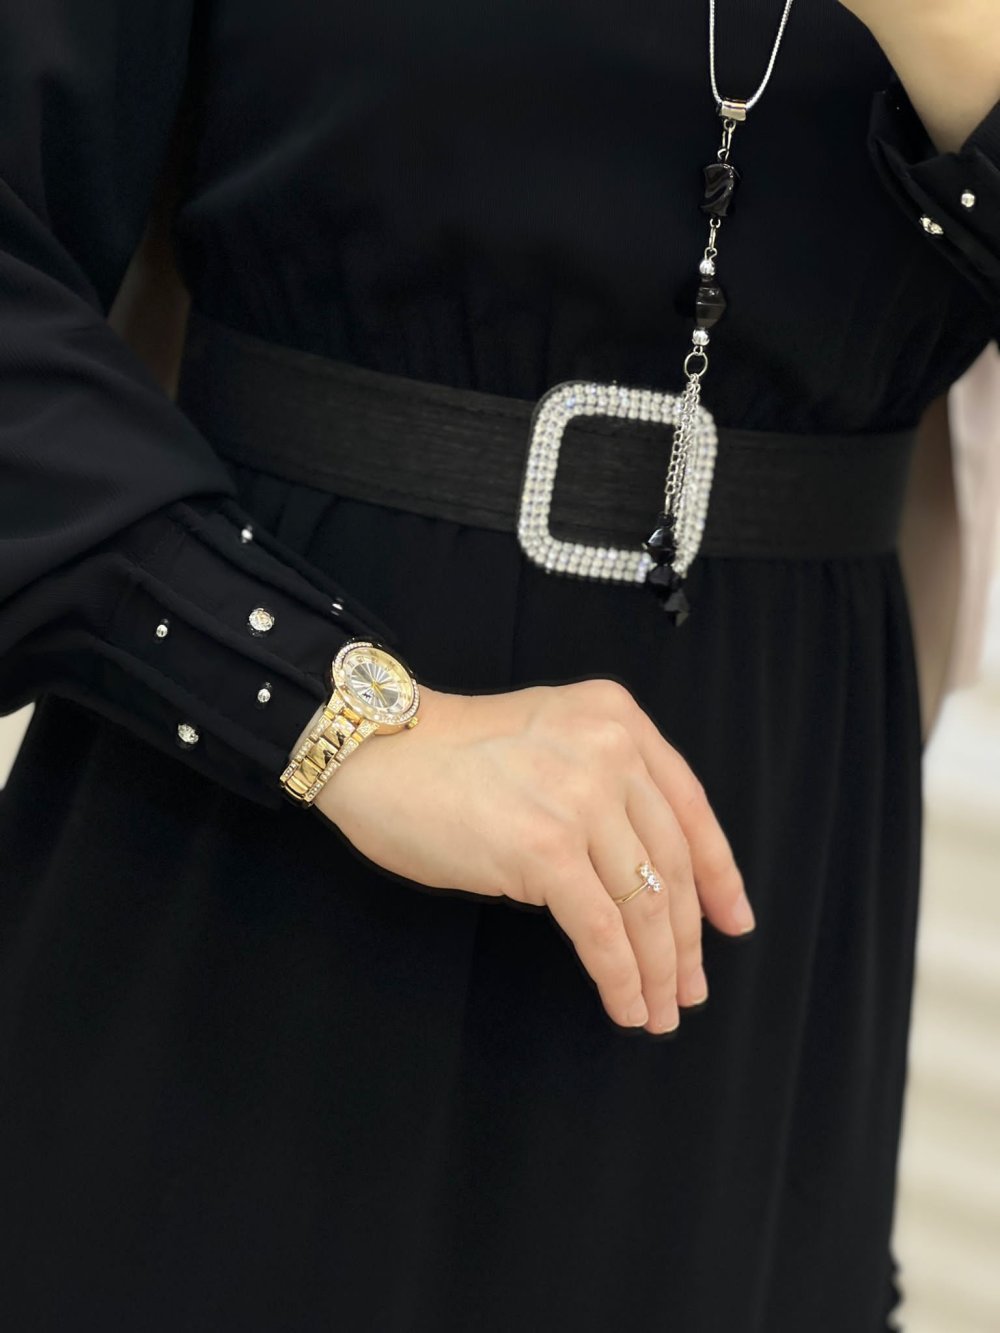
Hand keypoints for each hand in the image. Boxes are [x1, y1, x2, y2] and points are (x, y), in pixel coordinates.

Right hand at [315, 680, 753, 1035]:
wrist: (376, 753)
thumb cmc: (447, 756)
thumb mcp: (549, 740)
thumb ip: (602, 785)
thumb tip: (641, 878)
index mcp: (618, 719)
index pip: (691, 807)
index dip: (717, 874)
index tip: (733, 922)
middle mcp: (611, 751)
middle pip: (672, 862)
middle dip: (687, 937)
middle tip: (691, 987)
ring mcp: (582, 799)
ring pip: (643, 902)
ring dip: (658, 968)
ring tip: (661, 1009)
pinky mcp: (546, 849)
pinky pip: (601, 929)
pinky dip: (619, 975)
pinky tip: (625, 1004)